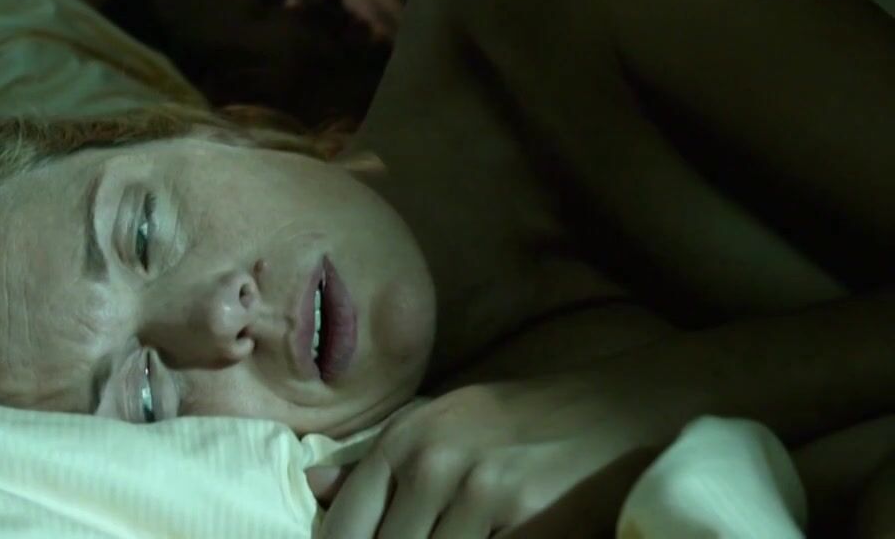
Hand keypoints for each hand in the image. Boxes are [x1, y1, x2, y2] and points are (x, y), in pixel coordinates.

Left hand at [318, 374, 676, 537]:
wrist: (622, 410)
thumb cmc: (527, 419)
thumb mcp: (445, 421)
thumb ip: (380, 460)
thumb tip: (314, 489)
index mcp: (406, 439)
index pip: (345, 526)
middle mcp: (434, 464)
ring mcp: (482, 495)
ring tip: (458, 537)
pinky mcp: (530, 523)